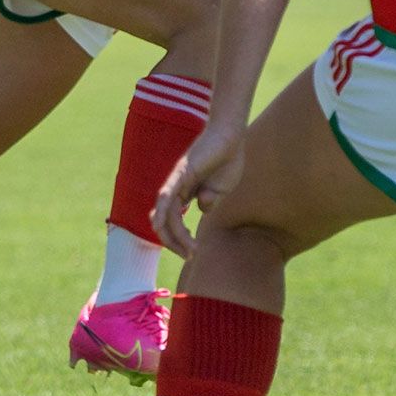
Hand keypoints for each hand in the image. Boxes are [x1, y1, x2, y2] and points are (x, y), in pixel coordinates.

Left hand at [153, 115, 246, 257]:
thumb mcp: (220, 189)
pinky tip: (164, 227)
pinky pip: (167, 196)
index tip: (192, 254)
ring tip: (189, 251)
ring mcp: (176, 181)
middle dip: (174, 244)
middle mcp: (175, 189)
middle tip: (189, 257)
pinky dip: (165, 213)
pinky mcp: (181, 174)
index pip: (172, 222)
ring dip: (175, 237)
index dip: (178, 241)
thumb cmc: (227, 160)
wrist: (231, 138)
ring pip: (166, 216)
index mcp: (184, 194)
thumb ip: (210, 201)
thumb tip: (202, 210)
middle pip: (164, 223)